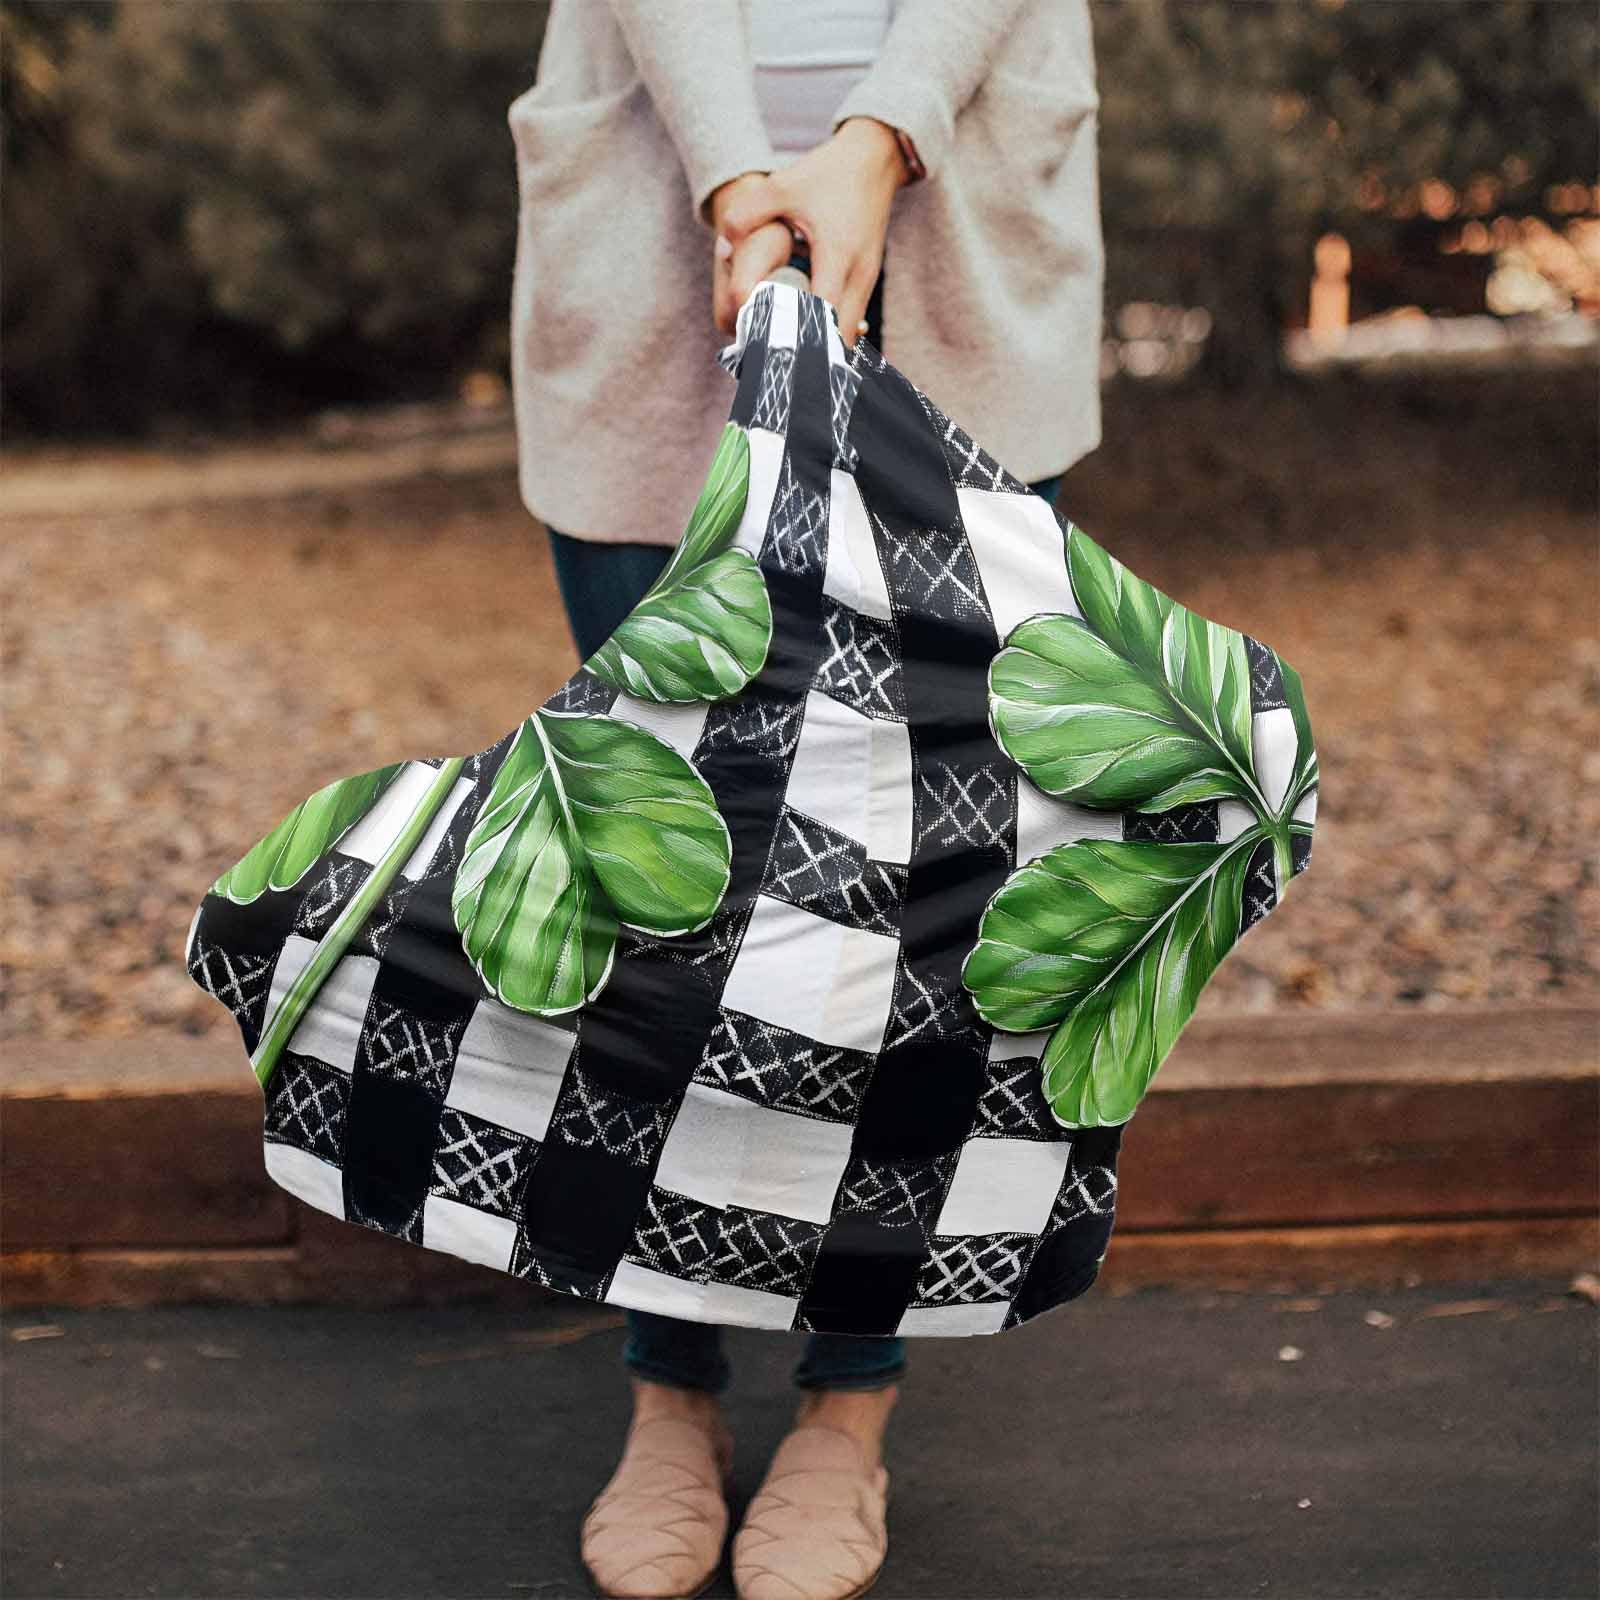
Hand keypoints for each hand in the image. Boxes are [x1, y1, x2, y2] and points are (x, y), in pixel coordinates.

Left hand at [715, 119, 908, 345]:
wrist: (874, 159)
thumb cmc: (828, 174)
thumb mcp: (782, 186)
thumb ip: (747, 214)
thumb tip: (721, 247)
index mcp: (838, 255)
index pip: (822, 316)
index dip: (798, 338)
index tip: (771, 351)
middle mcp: (859, 275)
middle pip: (838, 338)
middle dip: (809, 352)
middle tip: (773, 358)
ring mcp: (867, 280)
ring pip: (847, 334)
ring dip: (820, 344)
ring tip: (785, 349)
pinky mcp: (867, 280)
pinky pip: (849, 320)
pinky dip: (829, 331)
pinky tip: (803, 332)